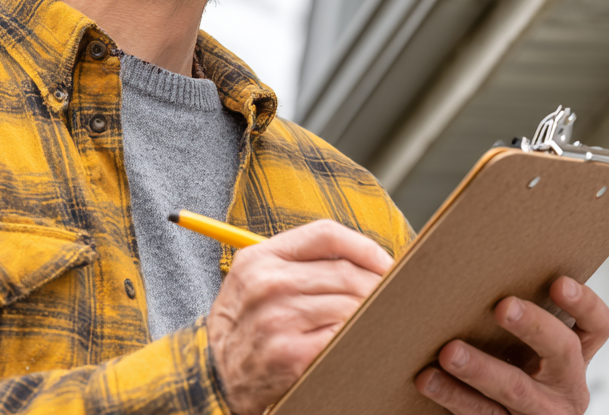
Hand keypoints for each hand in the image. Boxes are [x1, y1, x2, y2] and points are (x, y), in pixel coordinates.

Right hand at [207, 219, 393, 414]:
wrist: (216, 374)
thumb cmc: (245, 323)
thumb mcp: (255, 278)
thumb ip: (297, 261)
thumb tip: (361, 256)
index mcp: (260, 258)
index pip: (325, 234)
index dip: (363, 246)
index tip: (384, 262)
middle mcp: (268, 284)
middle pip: (345, 272)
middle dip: (376, 285)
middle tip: (392, 296)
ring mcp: (280, 319)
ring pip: (350, 305)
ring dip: (372, 312)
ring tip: (378, 317)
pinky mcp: (293, 354)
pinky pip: (343, 336)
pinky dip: (359, 335)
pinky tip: (362, 338)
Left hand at [415, 276, 608, 414]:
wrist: (508, 413)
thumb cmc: (510, 367)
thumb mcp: (527, 348)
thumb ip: (515, 313)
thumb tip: (468, 261)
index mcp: (574, 356)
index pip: (597, 326)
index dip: (585, 304)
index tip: (559, 282)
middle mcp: (565, 386)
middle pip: (562, 352)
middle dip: (534, 327)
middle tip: (503, 307)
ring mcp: (538, 412)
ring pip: (515, 389)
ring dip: (481, 368)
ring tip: (449, 351)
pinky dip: (453, 395)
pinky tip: (428, 379)